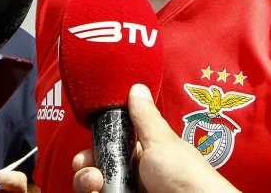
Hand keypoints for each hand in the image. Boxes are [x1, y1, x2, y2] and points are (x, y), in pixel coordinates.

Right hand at [72, 85, 239, 192]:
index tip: (85, 154)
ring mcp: (131, 192)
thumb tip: (137, 88)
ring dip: (86, 185)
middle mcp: (134, 177)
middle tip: (93, 175)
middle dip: (85, 171)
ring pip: (95, 189)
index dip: (93, 151)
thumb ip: (144, 118)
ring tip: (97, 187)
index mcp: (143, 156)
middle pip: (96, 173)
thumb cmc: (186, 176)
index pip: (108, 151)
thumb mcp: (161, 141)